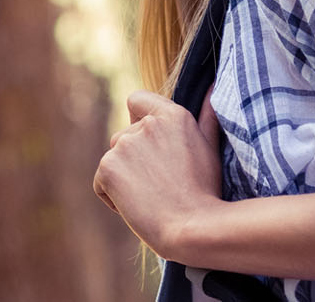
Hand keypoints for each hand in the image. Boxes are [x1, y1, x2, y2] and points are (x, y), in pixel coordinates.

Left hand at [93, 89, 223, 257]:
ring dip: (126, 177)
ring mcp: (124, 144)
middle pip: (124, 136)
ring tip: (152, 197)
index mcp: (171, 115)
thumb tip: (212, 87)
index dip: (139, 120)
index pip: (137, 100)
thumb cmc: (205, 192)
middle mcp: (145, 124)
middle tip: (162, 184)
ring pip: (114, 160)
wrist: (193, 228)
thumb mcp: (211, 148)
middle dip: (136, 158)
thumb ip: (207, 115)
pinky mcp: (107, 167)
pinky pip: (102, 183)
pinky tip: (139, 207)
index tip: (151, 145)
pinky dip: (113, 197)